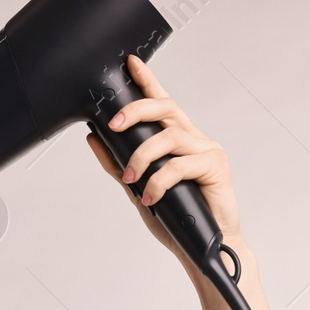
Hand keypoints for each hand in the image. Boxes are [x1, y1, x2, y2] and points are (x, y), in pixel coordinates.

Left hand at [85, 54, 241, 260]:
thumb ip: (118, 163)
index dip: (147, 81)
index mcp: (176, 140)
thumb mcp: (137, 187)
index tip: (130, 63)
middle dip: (136, 110)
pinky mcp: (216, 166)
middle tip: (114, 125)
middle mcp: (193, 139)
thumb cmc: (174, 216)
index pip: (160, 104)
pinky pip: (179, 165)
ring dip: (142, 156)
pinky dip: (159, 182)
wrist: (201, 246)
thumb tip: (93, 137)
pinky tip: (150, 198)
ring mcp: (206, 150)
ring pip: (169, 137)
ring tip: (132, 179)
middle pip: (164, 108)